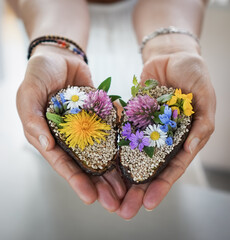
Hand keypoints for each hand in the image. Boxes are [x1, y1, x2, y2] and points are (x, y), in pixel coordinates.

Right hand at [16, 47, 125, 210]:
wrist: (60, 56)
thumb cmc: (39, 74)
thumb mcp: (29, 94)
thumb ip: (33, 120)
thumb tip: (45, 145)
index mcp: (52, 136)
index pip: (64, 164)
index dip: (76, 181)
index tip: (90, 198)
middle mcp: (72, 136)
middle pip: (87, 163)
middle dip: (100, 182)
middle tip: (116, 201)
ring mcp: (89, 126)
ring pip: (103, 151)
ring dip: (115, 168)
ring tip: (130, 184)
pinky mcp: (102, 114)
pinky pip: (114, 128)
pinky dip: (123, 139)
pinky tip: (136, 152)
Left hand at [116, 35, 215, 218]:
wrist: (171, 55)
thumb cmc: (193, 74)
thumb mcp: (205, 97)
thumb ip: (202, 123)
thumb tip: (191, 147)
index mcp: (181, 138)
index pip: (172, 167)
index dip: (162, 186)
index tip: (150, 204)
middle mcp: (162, 137)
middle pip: (149, 168)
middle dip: (138, 189)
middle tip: (124, 210)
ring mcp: (145, 127)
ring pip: (132, 155)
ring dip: (122, 175)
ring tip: (108, 194)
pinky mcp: (131, 116)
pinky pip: (121, 132)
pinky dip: (112, 147)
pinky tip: (101, 163)